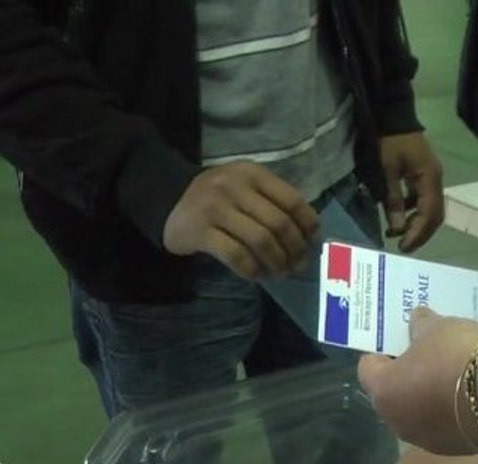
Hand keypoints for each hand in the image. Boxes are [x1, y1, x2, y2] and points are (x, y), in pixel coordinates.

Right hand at [163, 161, 318, 278]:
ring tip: (280, 273)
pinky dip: (253, 270)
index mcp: (252, 173)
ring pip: (261, 241)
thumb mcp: (245, 187)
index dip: (307, 226)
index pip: (292, 201)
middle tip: (297, 266)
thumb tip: (307, 236)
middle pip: (279, 224)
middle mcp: (234, 186)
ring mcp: (215, 208)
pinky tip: (257, 275)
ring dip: (276, 262)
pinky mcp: (200, 232)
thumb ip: (273, 202)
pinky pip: (237, 256)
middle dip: (294, 250)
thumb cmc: (218, 198)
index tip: (311, 243)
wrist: (167, 198)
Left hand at [358, 307, 477, 454]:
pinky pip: (443, 427)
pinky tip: (471, 399)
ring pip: (418, 414)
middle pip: (393, 394)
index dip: (382, 353)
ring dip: (428, 398)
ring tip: (455, 379)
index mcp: (383, 392)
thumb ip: (420, 325)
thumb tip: (416, 320)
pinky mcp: (453, 449)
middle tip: (430, 357)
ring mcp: (425, 440)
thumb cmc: (458, 356)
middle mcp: (396, 422)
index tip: (402, 342)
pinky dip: (450, 414)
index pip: (367, 369)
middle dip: (406, 377)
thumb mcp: (438, 328)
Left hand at [379, 132, 443, 251]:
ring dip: (417, 224)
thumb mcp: (386, 171)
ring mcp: (432, 178)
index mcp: (430, 179)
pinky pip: (423, 200)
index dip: (417, 233)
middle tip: (403, 247)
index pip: (429, 214)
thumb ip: (392, 200)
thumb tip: (396, 229)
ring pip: (431, 210)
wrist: (394, 115)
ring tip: (397, 235)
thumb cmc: (389, 141)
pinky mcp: (425, 176)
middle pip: (435, 216)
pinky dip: (413, 212)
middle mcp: (436, 181)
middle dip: (420, 233)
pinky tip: (398, 217)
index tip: (403, 247)